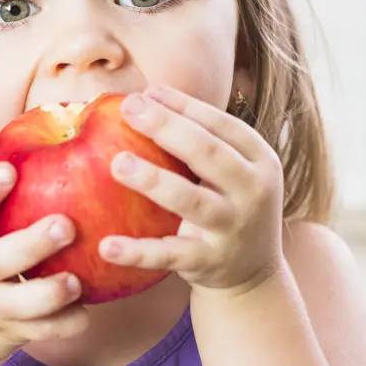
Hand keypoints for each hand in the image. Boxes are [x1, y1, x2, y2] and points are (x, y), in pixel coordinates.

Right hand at [0, 163, 88, 365]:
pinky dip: (62, 325)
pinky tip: (85, 312)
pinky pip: (37, 332)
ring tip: (76, 281)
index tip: (9, 169)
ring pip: (14, 304)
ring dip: (47, 294)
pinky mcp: (6, 334)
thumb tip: (54, 134)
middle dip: (30, 244)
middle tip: (65, 225)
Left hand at [98, 85, 284, 294]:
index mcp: (259, 159)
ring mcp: (232, 228)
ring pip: (190, 201)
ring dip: (153, 180)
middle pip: (208, 153)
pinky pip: (168, 255)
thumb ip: (198, 137)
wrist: (255, 272)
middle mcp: (252, 190)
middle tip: (129, 108)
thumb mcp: (231, 169)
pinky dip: (137, 252)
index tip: (146, 92)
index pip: (221, 124)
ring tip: (117, 163)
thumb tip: (144, 96)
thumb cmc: (229, 203)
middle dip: (167, 127)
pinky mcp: (209, 261)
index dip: (184, 106)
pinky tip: (106, 246)